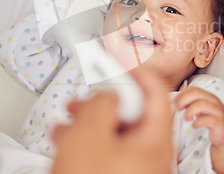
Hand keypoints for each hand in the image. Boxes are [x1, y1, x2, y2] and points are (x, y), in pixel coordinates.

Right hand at [51, 72, 173, 173]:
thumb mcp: (89, 135)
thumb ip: (101, 105)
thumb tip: (107, 94)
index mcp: (155, 142)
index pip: (156, 93)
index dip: (136, 71)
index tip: (118, 59)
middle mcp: (151, 156)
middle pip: (134, 113)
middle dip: (105, 98)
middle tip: (87, 92)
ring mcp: (137, 168)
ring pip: (116, 132)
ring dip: (91, 119)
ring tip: (69, 116)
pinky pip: (108, 150)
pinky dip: (89, 140)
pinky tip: (67, 138)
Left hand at [175, 86, 223, 173]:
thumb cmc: (211, 119)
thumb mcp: (200, 109)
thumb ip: (189, 103)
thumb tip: (173, 101)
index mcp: (207, 96)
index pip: (192, 89)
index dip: (181, 95)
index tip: (174, 104)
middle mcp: (213, 101)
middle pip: (196, 93)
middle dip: (183, 100)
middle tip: (177, 109)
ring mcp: (217, 111)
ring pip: (201, 104)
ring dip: (190, 111)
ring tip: (186, 119)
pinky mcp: (220, 122)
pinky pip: (208, 120)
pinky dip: (198, 122)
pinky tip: (194, 126)